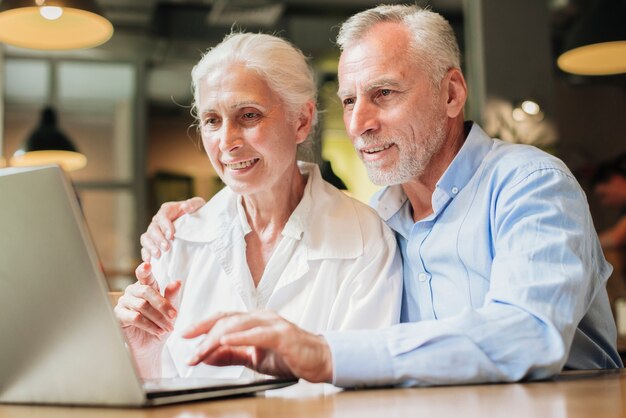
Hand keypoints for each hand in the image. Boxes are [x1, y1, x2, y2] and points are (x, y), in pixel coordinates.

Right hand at [114, 262, 180, 358]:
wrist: (151, 346)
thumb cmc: (160, 325)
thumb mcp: (170, 311)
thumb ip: (172, 296)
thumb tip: (177, 282)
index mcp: (146, 286)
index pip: (144, 274)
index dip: (144, 269)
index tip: (148, 265)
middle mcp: (133, 291)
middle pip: (146, 291)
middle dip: (163, 304)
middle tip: (174, 315)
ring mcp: (124, 302)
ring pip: (142, 306)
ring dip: (158, 318)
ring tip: (168, 328)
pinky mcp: (118, 315)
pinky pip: (135, 317)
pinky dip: (149, 325)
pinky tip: (158, 331)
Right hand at [140, 197, 205, 260]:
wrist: (198, 224)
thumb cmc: (197, 214)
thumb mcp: (199, 206)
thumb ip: (193, 204)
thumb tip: (186, 207)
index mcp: (168, 210)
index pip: (163, 216)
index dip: (165, 226)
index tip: (171, 236)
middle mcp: (158, 220)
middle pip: (153, 228)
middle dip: (158, 239)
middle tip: (166, 248)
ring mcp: (154, 232)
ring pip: (146, 238)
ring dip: (150, 247)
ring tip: (158, 255)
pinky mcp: (153, 243)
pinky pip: (145, 248)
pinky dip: (146, 254)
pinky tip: (149, 261)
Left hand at [182, 310, 332, 382]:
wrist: (320, 360)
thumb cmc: (289, 356)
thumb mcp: (254, 358)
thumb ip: (232, 355)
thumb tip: (207, 356)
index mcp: (254, 319)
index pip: (223, 317)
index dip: (202, 324)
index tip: (184, 335)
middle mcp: (262, 316)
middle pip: (227, 319)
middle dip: (204, 334)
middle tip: (189, 351)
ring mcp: (273, 323)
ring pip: (238, 324)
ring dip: (216, 339)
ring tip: (201, 351)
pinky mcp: (283, 335)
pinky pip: (258, 334)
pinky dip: (240, 337)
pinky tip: (226, 341)